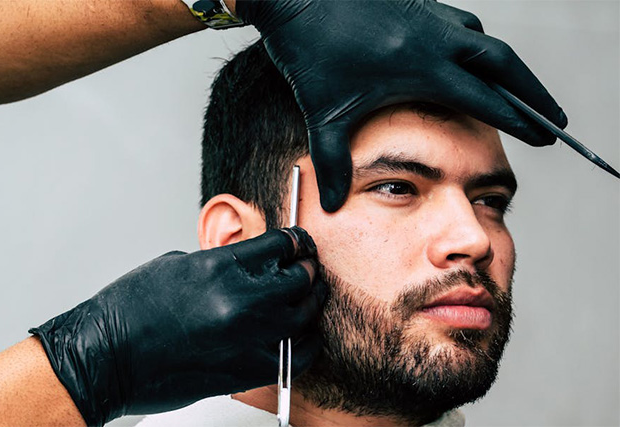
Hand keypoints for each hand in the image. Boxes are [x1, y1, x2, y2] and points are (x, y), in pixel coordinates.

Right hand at [30, 227, 325, 425]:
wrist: (105, 357)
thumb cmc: (130, 311)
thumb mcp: (177, 265)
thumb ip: (219, 263)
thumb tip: (246, 267)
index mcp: (218, 266)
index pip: (279, 245)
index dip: (296, 241)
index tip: (300, 243)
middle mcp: (238, 301)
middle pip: (298, 278)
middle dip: (308, 269)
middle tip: (309, 268)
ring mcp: (245, 338)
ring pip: (303, 316)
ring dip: (312, 302)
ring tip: (312, 296)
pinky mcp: (246, 371)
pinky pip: (296, 358)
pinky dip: (307, 344)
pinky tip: (307, 335)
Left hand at [237, 0, 566, 211]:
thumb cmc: (309, 54)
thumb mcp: (324, 113)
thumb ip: (332, 161)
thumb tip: (330, 204)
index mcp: (423, 67)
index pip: (486, 98)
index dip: (519, 119)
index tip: (544, 137)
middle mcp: (435, 38)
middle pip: (504, 64)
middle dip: (535, 93)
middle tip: (557, 118)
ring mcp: (427, 16)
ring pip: (482, 39)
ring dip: (503, 66)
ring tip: (514, 90)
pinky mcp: (415, 5)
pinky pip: (459, 23)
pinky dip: (473, 43)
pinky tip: (464, 57)